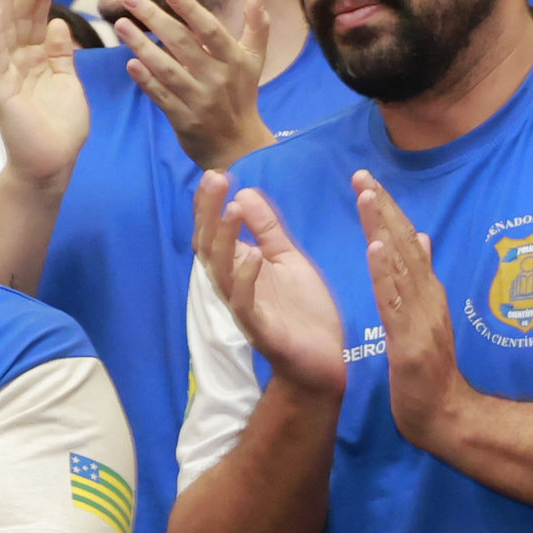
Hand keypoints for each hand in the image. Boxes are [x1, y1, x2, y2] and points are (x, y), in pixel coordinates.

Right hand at [0, 0, 89, 188]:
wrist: (52, 164)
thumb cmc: (62, 129)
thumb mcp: (69, 82)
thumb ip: (63, 54)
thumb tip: (60, 24)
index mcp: (39, 61)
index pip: (39, 21)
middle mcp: (21, 63)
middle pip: (23, 19)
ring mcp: (9, 73)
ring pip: (7, 30)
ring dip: (6, 0)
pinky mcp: (1, 88)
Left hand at [115, 0, 274, 171]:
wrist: (239, 147)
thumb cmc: (242, 95)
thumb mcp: (254, 61)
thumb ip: (257, 27)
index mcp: (235, 60)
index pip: (211, 30)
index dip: (191, 10)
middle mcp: (218, 79)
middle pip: (182, 43)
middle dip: (154, 18)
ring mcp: (200, 100)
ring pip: (166, 69)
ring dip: (141, 46)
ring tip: (121, 25)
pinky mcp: (184, 119)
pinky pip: (161, 96)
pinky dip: (145, 80)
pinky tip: (130, 63)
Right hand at [194, 172, 347, 399]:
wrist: (323, 359)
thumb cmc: (303, 310)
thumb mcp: (287, 258)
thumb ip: (267, 229)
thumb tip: (243, 192)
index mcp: (239, 268)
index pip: (214, 232)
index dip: (210, 205)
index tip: (217, 173)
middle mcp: (234, 286)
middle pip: (209, 246)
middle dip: (209, 212)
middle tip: (215, 178)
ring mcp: (244, 307)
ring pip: (221, 272)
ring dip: (225, 239)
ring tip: (232, 209)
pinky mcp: (259, 328)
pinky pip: (244, 304)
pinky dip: (246, 279)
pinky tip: (253, 256)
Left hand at [357, 171, 469, 450]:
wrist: (445, 415)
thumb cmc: (431, 370)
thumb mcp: (427, 317)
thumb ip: (422, 278)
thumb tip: (421, 236)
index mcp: (427, 291)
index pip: (405, 242)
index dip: (387, 210)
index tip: (367, 180)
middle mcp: (427, 296)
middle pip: (403, 244)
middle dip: (382, 208)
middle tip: (361, 175)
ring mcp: (420, 317)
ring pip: (399, 266)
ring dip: (383, 229)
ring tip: (367, 197)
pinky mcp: (410, 340)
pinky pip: (395, 302)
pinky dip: (384, 273)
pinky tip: (373, 249)